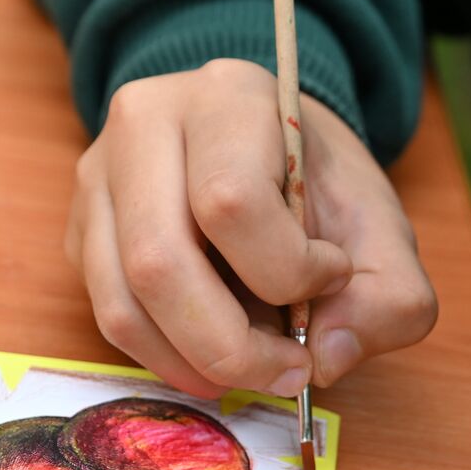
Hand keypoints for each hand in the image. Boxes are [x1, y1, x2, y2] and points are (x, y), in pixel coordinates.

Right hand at [64, 57, 436, 398]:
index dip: (287, 268)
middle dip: (231, 347)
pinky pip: (107, 315)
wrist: (259, 145)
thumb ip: (390, 296)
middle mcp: (144, 125)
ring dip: (194, 363)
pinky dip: (166, 356)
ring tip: (253, 370)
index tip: (331, 277)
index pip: (231, 200)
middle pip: (159, 262)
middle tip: (289, 372)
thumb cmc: (314, 183)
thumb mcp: (379, 225)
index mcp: (226, 98)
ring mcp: (98, 177)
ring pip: (121, 303)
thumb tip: (327, 359)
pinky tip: (212, 351)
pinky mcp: (80, 228)